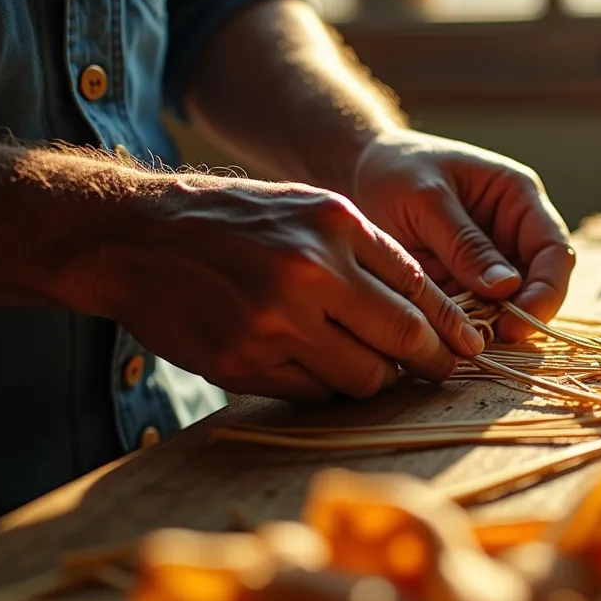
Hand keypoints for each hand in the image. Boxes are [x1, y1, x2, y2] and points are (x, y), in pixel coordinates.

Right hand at [97, 175, 483, 400]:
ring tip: (371, 366)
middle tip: (440, 371)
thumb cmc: (233, 221)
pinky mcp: (242, 364)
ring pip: (363, 378)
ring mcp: (275, 323)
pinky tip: (316, 364)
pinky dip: (326, 385)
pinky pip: (313, 392)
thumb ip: (369, 253)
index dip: (451, 327)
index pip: (419, 289)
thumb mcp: (309, 208)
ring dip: (377, 379)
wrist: (134, 235)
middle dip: (431, 363)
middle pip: (403, 340)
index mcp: (335, 225)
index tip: (467, 347)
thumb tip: (431, 310)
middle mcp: (311, 273)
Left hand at [342, 129, 574, 341]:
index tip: (517, 323)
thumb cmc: (396, 171)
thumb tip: (507, 288)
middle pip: (539, 285)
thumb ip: (465, 243)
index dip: (546, 291)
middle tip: (490, 340)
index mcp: (519, 199)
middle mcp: (514, 234)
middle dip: (521, 317)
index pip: (554, 251)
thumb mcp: (426, 200)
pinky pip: (477, 315)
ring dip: (492, 328)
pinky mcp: (465, 286)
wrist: (357, 174)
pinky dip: (466, 330)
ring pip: (509, 307)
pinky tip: (445, 338)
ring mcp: (491, 263)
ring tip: (461, 340)